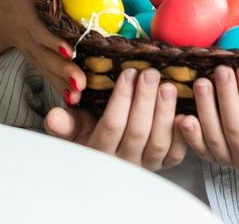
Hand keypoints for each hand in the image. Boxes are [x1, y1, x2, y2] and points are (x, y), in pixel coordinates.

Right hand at [0, 0, 84, 97]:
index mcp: (24, 13)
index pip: (38, 30)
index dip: (53, 41)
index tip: (70, 50)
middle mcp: (26, 36)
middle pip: (44, 55)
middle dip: (62, 70)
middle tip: (80, 83)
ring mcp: (30, 49)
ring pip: (45, 68)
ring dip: (61, 83)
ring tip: (79, 95)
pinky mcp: (35, 57)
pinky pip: (46, 73)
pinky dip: (58, 87)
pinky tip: (73, 100)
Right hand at [43, 67, 187, 170]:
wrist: (105, 153)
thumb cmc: (89, 133)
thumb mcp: (72, 127)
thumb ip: (63, 123)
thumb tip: (54, 116)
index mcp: (99, 151)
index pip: (112, 125)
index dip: (122, 99)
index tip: (128, 73)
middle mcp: (124, 162)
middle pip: (137, 132)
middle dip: (145, 100)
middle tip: (150, 73)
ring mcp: (146, 165)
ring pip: (158, 142)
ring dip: (164, 112)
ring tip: (168, 86)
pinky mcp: (166, 163)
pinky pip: (177, 152)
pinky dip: (183, 132)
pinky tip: (184, 110)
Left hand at [177, 66, 238, 171]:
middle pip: (233, 127)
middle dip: (226, 96)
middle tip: (221, 69)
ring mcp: (228, 160)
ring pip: (213, 135)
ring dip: (204, 108)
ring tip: (201, 82)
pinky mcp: (213, 157)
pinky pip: (198, 147)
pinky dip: (188, 133)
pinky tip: (182, 115)